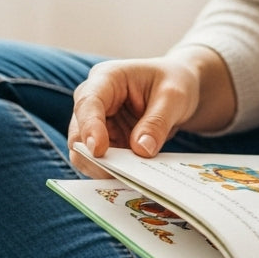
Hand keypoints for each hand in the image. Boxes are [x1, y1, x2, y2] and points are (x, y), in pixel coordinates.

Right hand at [67, 47, 230, 166]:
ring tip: (130, 179)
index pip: (89, 103)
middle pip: (79, 132)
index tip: (99, 150)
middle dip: (94, 156)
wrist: (180, 88)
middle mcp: (93, 101)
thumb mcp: (174, 97)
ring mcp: (96, 123)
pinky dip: (114, 171)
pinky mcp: (106, 141)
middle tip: (117, 174)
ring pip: (86, 152)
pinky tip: (132, 179)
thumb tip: (141, 151)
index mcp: (106, 78)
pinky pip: (102, 161)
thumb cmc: (175, 82)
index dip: (90, 127)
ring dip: (105, 167)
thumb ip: (157, 122)